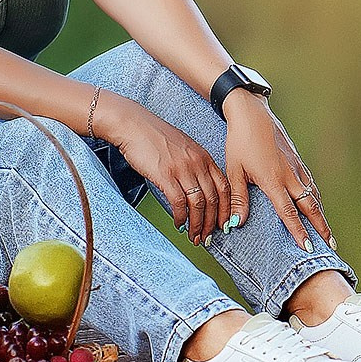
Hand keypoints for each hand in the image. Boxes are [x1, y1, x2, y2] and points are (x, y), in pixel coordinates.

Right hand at [106, 101, 228, 242]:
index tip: (224, 224)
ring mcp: (182, 169)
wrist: (134, 125)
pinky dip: (181, 217)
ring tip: (194, 236)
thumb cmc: (156, 137)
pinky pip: (179, 203)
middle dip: (212, 223)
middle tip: (207, 237)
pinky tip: (178, 224)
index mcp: (204, 157)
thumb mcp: (185, 148)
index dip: (226, 210)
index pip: (225, 188)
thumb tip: (200, 189)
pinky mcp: (165, 175)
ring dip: (197, 225)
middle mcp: (197, 163)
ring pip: (198, 204)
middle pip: (213, 200)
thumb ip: (196, 166)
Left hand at [224, 94, 332, 250]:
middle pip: (310, 206)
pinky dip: (316, 198)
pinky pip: (310, 183)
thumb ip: (239, 198)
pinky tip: (316, 204)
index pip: (289, 212)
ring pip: (313, 195)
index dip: (299, 232)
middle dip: (320, 227)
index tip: (308, 248)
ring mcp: (296, 166)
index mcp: (273, 180)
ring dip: (321, 214)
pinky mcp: (297, 159)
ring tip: (327, 230)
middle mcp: (290, 175)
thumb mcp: (234, 170)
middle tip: (330, 244)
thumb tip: (235, 223)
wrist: (252, 113)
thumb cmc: (240, 141)